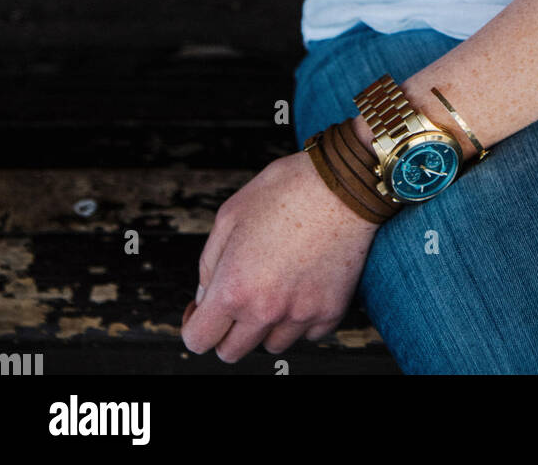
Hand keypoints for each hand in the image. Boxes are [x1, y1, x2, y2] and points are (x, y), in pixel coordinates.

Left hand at [181, 150, 376, 361]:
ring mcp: (300, 315)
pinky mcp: (330, 312)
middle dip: (227, 330)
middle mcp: (265, 311)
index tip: (202, 310)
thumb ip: (209, 263)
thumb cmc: (285, 191)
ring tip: (276, 286)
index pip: (199, 340)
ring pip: (272, 345)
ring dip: (266, 325)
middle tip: (238, 298)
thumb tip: (204, 297)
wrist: (343, 184)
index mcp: (234, 288)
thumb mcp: (230, 215)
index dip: (195, 325)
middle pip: (232, 353)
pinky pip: (308, 334)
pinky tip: (303, 285)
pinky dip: (302, 318)